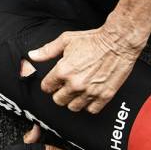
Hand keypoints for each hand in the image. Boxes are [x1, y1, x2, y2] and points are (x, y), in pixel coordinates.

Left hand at [28, 26, 143, 113]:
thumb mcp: (66, 40)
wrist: (117, 42)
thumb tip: (32, 55)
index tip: (53, 81)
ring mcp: (90, 91)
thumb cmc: (93, 40)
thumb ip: (47, 51)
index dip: (49, 84)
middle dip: (59, 93)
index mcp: (63, 71)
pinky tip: (89, 95)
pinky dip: (89, 105)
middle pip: (58, 100)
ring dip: (73, 100)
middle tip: (65, 85)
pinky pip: (91, 110)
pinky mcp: (104, 95)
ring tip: (77, 91)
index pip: (47, 87)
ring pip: (73, 107)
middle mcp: (75, 84)